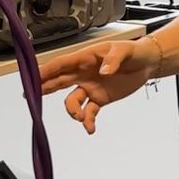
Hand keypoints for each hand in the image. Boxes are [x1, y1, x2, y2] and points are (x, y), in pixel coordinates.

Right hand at [37, 40, 156, 132]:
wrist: (147, 64)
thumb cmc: (134, 52)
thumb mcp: (125, 50)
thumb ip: (113, 60)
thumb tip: (104, 72)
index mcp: (86, 58)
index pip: (61, 64)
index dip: (46, 70)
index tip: (33, 77)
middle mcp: (83, 74)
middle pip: (58, 82)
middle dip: (44, 89)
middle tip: (31, 97)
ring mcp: (90, 87)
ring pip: (72, 100)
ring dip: (72, 110)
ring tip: (80, 117)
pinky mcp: (100, 99)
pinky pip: (89, 112)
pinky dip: (88, 121)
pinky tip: (90, 128)